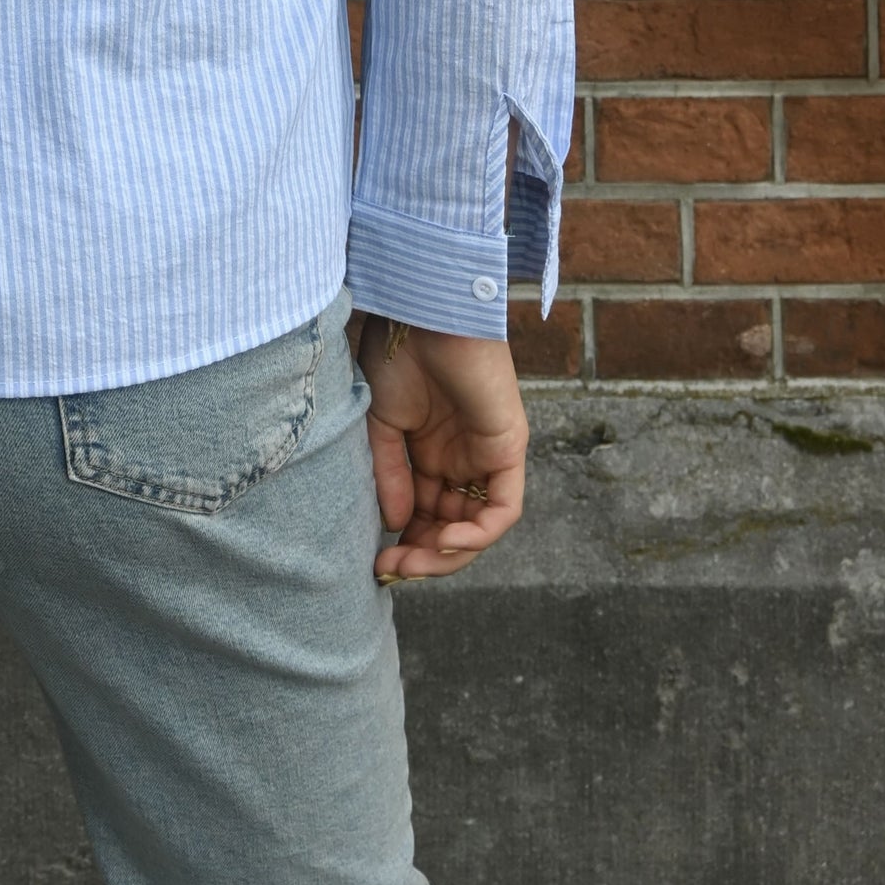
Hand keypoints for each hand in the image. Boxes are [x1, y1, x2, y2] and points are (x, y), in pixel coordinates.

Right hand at [349, 315, 527, 581]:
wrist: (421, 314)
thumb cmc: (397, 353)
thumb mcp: (380, 423)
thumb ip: (390, 474)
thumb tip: (396, 525)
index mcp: (430, 449)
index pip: (425, 513)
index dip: (405, 541)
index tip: (376, 561)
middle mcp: (461, 457)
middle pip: (451, 527)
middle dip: (423, 555)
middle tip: (392, 570)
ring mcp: (486, 455)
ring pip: (477, 527)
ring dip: (447, 554)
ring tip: (413, 561)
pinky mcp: (508, 450)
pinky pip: (502, 510)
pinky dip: (477, 535)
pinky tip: (444, 540)